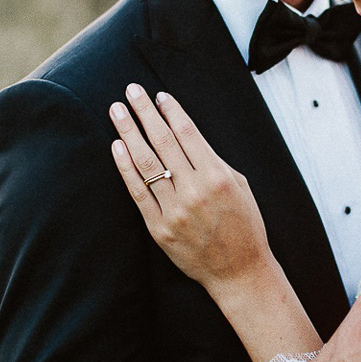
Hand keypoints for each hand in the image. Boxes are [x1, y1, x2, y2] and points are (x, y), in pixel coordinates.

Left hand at [110, 83, 275, 293]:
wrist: (239, 271)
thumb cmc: (244, 224)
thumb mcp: (239, 185)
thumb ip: (213, 161)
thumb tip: (186, 134)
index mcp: (217, 176)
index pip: (188, 133)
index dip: (171, 110)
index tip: (158, 95)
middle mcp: (194, 190)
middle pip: (163, 141)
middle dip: (145, 112)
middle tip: (131, 90)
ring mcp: (174, 210)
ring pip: (146, 162)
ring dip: (128, 132)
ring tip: (116, 110)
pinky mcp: (159, 228)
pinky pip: (137, 192)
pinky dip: (125, 168)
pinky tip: (117, 147)